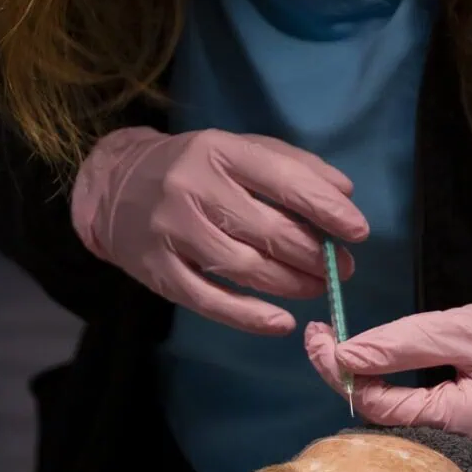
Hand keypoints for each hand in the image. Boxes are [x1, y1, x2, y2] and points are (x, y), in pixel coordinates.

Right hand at [71, 127, 366, 337]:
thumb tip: (344, 193)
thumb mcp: (238, 149)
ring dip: (291, 284)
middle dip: (314, 254)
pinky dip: (248, 316)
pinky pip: (209, 300)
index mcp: (219, 150)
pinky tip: (280, 322)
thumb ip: (292, 165)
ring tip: (319, 287)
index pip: (282, 180)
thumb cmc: (192, 166)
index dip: (325, 208)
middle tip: (342, 267)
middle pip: (268, 230)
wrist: (112, 186)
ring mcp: (172, 231)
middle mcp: (193, 188)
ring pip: (244, 267)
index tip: (358, 231)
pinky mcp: (158, 271)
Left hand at [303, 291, 471, 463]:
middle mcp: (456, 452)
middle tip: (320, 336)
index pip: (377, 406)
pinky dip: (391, 393)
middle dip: (345, 377)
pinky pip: (416, 420)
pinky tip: (373, 368)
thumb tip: (343, 354)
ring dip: (365, 383)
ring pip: (395, 421)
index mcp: (457, 428)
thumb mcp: (462, 329)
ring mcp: (462, 451)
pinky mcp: (465, 439)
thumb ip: (400, 344)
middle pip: (380, 419)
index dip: (339, 370)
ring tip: (335, 346)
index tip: (317, 334)